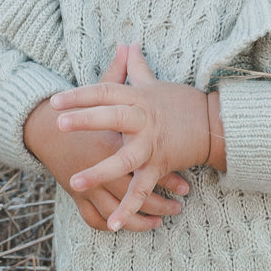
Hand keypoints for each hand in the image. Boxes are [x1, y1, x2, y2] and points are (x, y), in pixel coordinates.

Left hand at [51, 42, 221, 231]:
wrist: (215, 125)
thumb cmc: (183, 103)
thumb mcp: (157, 85)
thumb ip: (135, 68)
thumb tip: (127, 44)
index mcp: (139, 98)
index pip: (105, 92)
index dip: (80, 95)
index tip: (55, 100)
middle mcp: (144, 120)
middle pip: (112, 116)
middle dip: (86, 120)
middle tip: (59, 124)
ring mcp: (152, 145)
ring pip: (123, 160)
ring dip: (99, 172)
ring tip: (74, 183)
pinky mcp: (161, 166)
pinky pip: (142, 191)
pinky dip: (129, 209)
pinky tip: (112, 225)